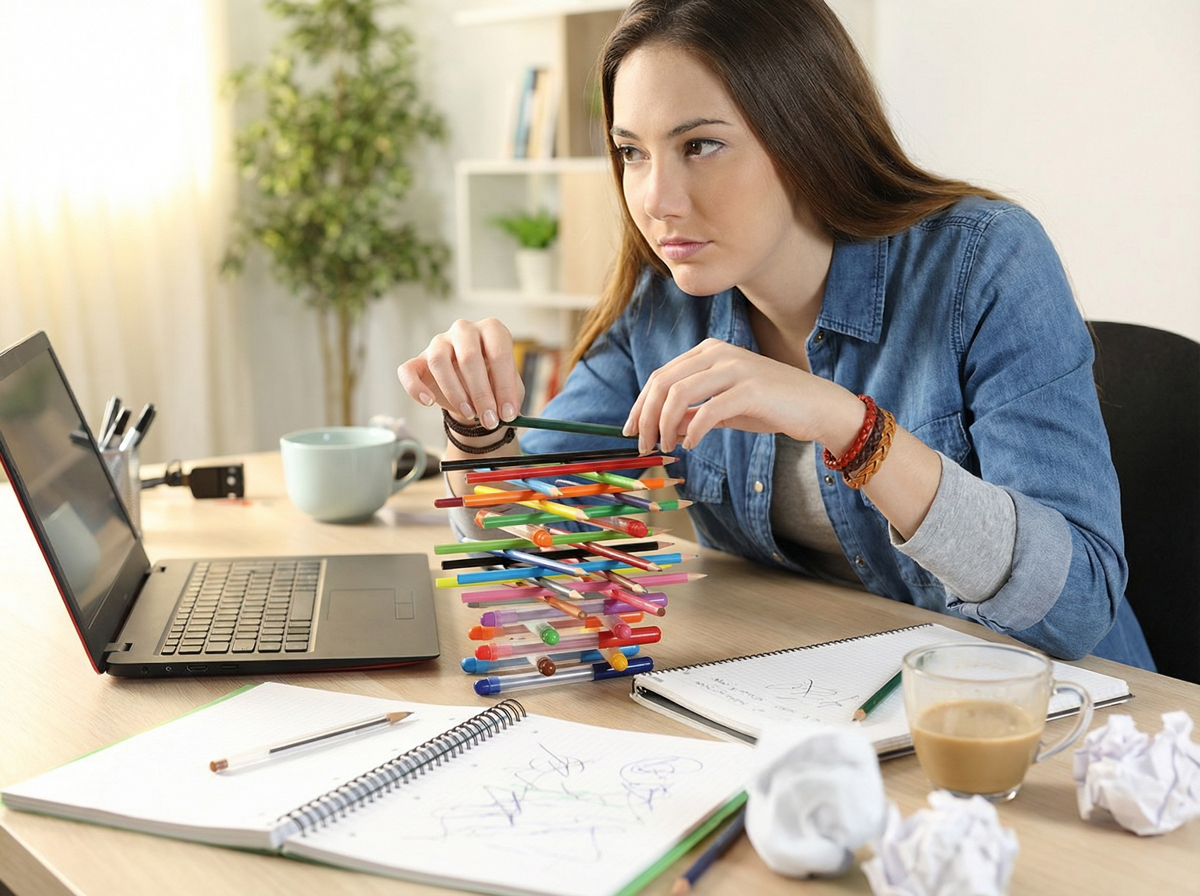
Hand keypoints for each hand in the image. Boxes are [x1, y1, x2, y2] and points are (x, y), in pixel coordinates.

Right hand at [397, 318, 524, 429]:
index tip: (508, 413)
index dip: (504, 386)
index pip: (499, 352)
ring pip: (438, 361)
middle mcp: (465, 330)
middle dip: (481, 394)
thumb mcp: (508, 386)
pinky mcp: (419, 359)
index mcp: (492, 330)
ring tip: (469, 413)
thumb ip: (508, 396)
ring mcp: (439, 342)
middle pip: (469, 357)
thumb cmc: (493, 381)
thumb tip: (506, 412)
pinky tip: (429, 402)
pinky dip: (415, 388)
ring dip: (454, 392)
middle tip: (489, 420)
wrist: (472, 388)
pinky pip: (408, 370)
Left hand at [622, 338, 860, 454]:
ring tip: (665, 447)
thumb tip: (661, 428)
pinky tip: (692, 446)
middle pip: (663, 383)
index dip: (639, 405)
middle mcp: (718, 353)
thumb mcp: (723, 410)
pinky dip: (693, 431)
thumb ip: (692, 414)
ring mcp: (734, 368)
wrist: (817, 406)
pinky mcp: (749, 389)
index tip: (630, 431)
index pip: (660, 376)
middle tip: (642, 446)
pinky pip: (708, 410)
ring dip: (664, 425)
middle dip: (645, 417)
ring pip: (679, 394)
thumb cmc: (770, 406)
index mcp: (708, 351)